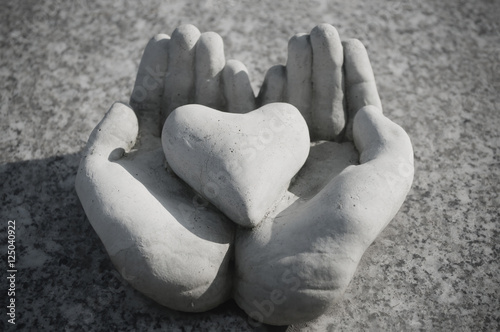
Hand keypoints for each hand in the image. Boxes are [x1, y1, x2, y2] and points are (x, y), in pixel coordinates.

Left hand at [75, 25, 254, 311]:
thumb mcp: (100, 188)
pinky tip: (243, 74)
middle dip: (188, 65)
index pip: (151, 102)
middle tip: (195, 33)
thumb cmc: (139, 235)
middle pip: (185, 100)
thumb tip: (122, 106)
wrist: (187, 275)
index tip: (162, 39)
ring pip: (215, 111)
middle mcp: (181, 157)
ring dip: (214, 75)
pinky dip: (243, 102)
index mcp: (148, 157)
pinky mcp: (242, 172)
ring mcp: (214, 164)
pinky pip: (244, 131)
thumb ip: (101, 142)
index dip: (156, 70)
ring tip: (214, 43)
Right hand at [234, 24, 413, 324]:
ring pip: (286, 109)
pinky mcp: (249, 169)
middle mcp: (318, 163)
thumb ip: (392, 143)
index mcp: (352, 165)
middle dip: (321, 67)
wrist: (284, 275)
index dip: (355, 75)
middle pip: (321, 102)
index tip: (350, 42)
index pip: (356, 109)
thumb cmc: (338, 232)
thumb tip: (369, 112)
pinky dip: (249, 98)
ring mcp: (282, 165)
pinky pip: (250, 126)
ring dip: (288, 76)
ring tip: (290, 48)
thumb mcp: (385, 186)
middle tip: (316, 33)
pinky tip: (250, 72)